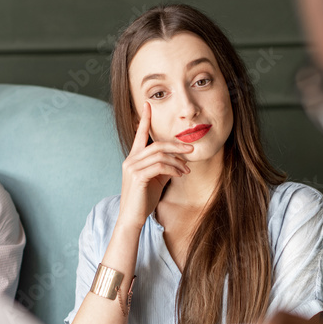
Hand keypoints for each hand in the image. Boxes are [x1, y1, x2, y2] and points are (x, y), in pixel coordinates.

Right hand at [118, 101, 192, 230]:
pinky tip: (180, 174)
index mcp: (134, 158)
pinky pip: (160, 166)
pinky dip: (173, 168)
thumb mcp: (156, 180)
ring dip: (178, 160)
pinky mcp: (138, 177)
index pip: (139, 134)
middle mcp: (131, 160)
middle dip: (176, 145)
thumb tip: (178, 160)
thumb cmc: (144, 199)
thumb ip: (164, 167)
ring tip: (187, 169)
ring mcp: (133, 168)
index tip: (147, 105)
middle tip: (191, 148)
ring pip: (160, 155)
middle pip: (157, 144)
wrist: (132, 218)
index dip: (144, 119)